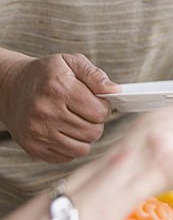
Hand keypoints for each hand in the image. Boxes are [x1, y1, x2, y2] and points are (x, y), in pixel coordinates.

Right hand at [0, 52, 118, 162]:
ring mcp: (38, 132)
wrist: (10, 87)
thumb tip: (115, 90)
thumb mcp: (70, 62)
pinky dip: (71, 148)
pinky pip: (66, 157)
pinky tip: (65, 133)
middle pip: (92, 132)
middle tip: (87, 114)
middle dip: (96, 123)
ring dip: (85, 137)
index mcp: (59, 89)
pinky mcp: (33, 147)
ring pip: (81, 149)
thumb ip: (95, 74)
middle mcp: (46, 113)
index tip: (96, 102)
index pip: (99, 112)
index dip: (103, 107)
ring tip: (78, 123)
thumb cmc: (45, 74)